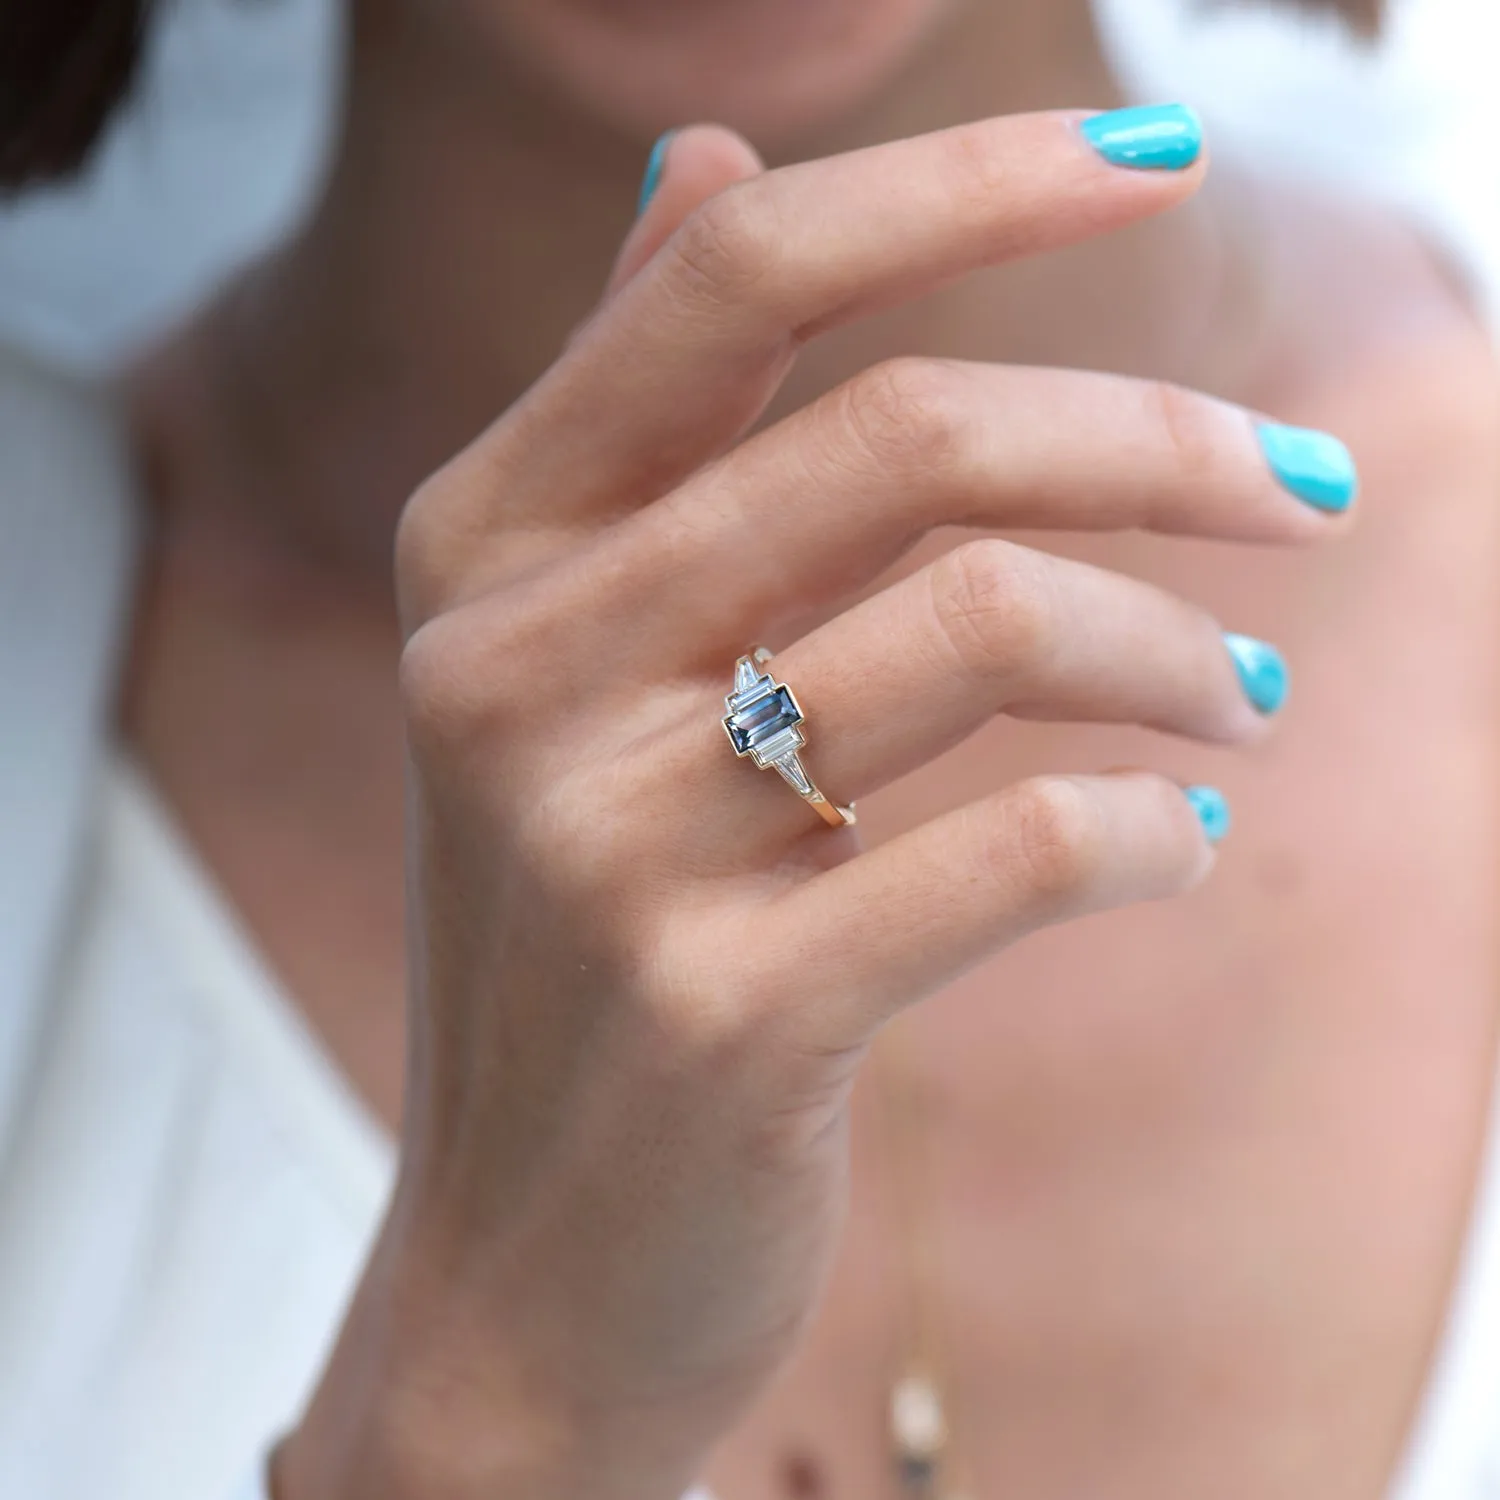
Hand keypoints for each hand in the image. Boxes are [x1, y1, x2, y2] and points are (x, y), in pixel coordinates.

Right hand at [280, 111, 1351, 1499]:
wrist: (520, 1270)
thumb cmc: (580, 944)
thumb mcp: (566, 669)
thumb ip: (637, 415)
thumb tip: (695, 155)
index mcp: (483, 553)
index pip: (738, 277)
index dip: (965, 181)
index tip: (1162, 153)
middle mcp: (514, 672)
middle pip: (907, 435)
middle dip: (1157, 441)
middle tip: (1312, 485)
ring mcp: (606, 848)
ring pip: (986, 627)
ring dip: (1181, 649)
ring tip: (1254, 692)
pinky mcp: (723, 1017)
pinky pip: (1022, 847)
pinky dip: (1154, 829)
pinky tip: (1188, 844)